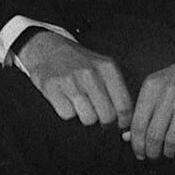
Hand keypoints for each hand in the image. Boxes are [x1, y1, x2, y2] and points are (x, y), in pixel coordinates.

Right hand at [16, 29, 132, 129]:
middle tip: (98, 116)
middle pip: (107, 116)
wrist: (47, 48)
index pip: (124, 105)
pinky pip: (67, 115)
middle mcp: (90, 73)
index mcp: (107, 68)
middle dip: (104, 121)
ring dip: (85, 116)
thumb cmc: (79, 62)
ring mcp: (70, 80)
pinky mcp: (52, 87)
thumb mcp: (102, 67)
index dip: (124, 121)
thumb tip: (126, 122)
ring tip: (80, 104)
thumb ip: (116, 90)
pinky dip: (66, 111)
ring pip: (88, 118)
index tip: (120, 125)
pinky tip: (65, 98)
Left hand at [127, 41, 174, 159]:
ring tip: (169, 152)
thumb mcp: (158, 86)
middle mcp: (168, 92)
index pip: (138, 123)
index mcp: (152, 86)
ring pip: (173, 138)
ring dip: (169, 151)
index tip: (139, 153)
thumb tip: (128, 137)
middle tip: (153, 156)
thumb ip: (143, 110)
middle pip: (154, 134)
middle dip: (152, 152)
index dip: (137, 144)